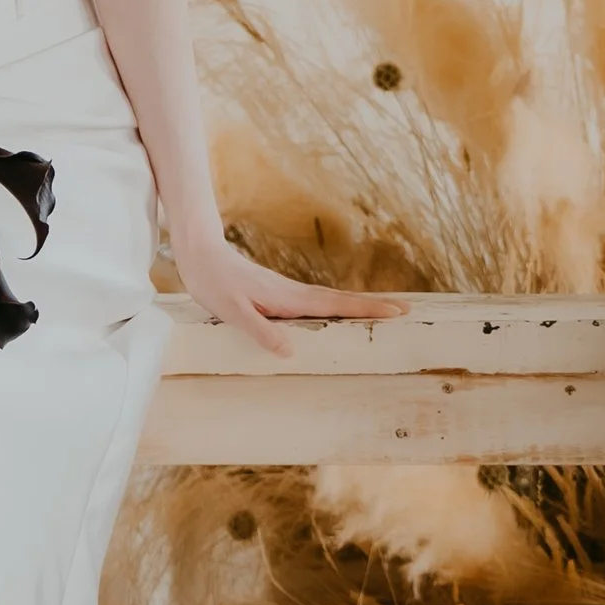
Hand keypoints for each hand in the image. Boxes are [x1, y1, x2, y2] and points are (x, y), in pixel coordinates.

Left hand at [173, 240, 406, 361]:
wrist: (199, 253)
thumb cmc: (213, 282)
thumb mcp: (232, 311)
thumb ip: (260, 330)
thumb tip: (290, 351)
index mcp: (288, 299)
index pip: (335, 306)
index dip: (366, 310)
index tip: (396, 311)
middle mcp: (293, 293)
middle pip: (341, 301)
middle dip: (373, 306)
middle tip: (405, 310)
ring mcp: (287, 291)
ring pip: (330, 300)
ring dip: (357, 306)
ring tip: (381, 313)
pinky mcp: (278, 293)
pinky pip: (316, 302)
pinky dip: (336, 306)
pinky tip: (336, 313)